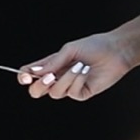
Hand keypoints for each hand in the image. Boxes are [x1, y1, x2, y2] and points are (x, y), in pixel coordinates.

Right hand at [18, 11, 139, 100]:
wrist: (115, 51)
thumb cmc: (93, 46)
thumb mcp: (69, 51)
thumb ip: (53, 62)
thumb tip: (36, 72)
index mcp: (51, 65)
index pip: (31, 74)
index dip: (24, 77)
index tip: (25, 77)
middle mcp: (58, 77)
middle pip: (38, 91)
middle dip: (39, 86)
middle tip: (48, 77)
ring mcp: (70, 87)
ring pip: (55, 93)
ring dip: (66, 78)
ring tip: (78, 65)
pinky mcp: (82, 93)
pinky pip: (72, 93)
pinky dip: (77, 81)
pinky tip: (85, 71)